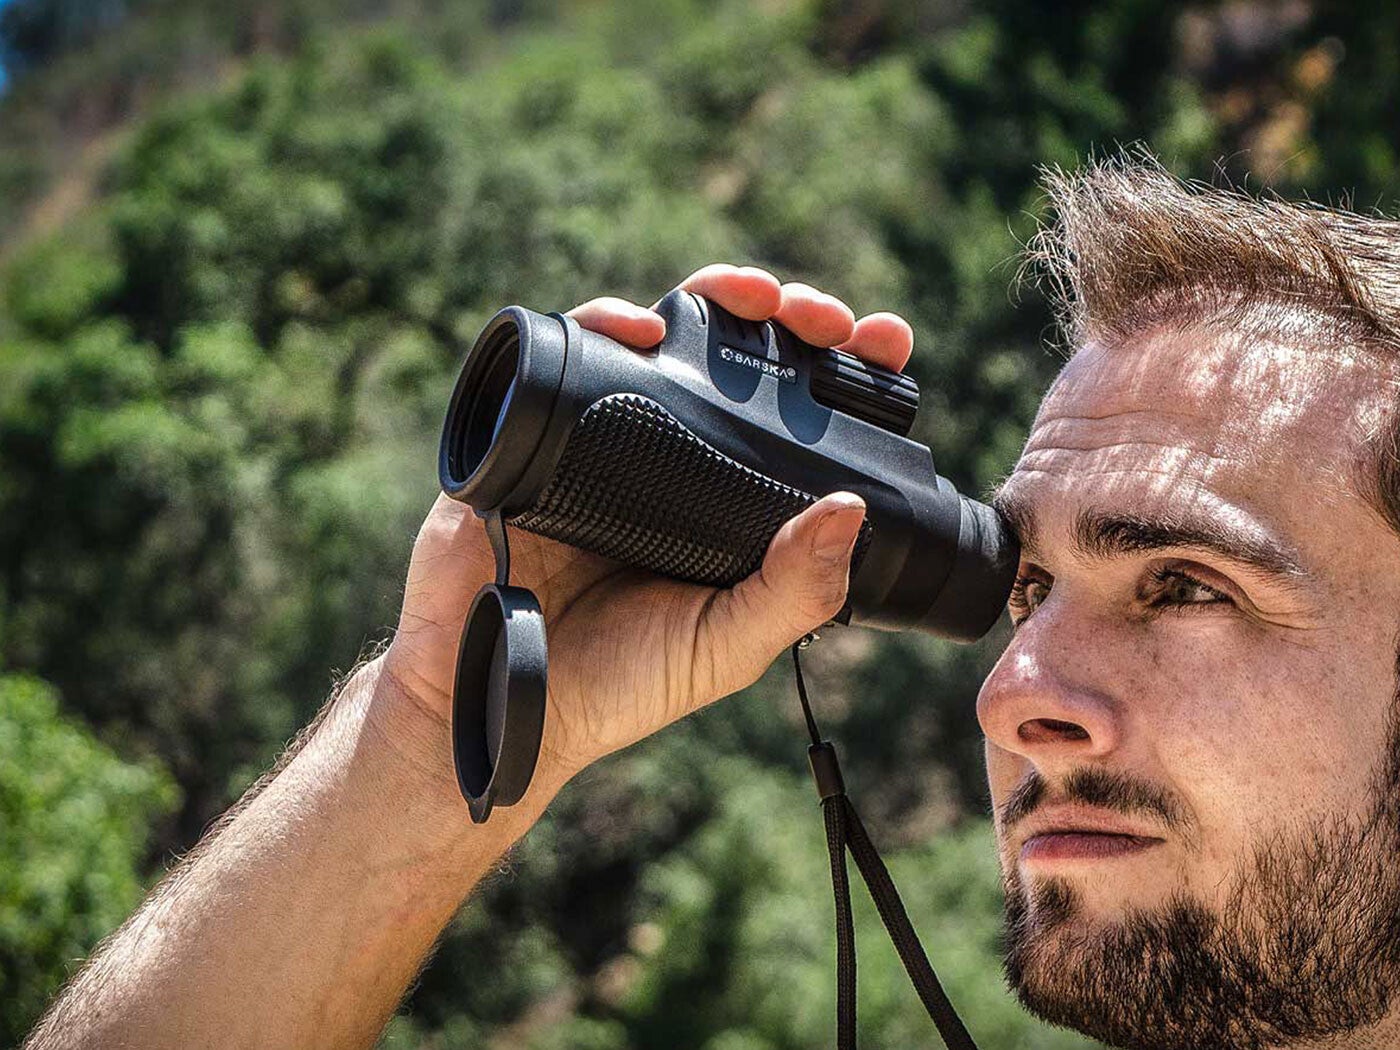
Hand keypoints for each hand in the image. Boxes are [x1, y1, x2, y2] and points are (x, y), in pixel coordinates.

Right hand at [377, 265, 914, 811]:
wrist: (501, 705)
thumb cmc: (620, 682)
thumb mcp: (726, 644)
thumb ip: (794, 592)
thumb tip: (854, 509)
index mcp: (722, 496)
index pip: (792, 416)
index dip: (840, 371)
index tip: (886, 341)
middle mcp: (666, 452)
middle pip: (731, 357)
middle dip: (785, 316)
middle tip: (823, 315)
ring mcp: (597, 433)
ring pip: (656, 337)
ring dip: (710, 298)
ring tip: (755, 297)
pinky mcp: (529, 430)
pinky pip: (565, 354)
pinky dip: (602, 324)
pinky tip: (641, 329)